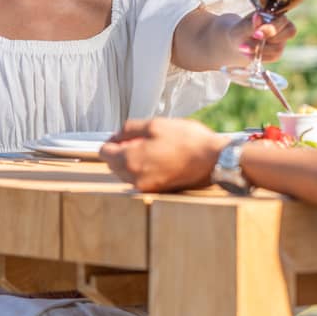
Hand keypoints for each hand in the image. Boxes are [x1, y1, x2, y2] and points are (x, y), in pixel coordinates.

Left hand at [100, 118, 226, 191]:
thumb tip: (115, 136)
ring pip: (126, 172)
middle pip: (113, 163)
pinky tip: (162, 159)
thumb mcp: (155, 124)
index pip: (104, 151)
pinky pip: (140, 178)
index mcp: (129, 160)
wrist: (212, 160)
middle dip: (123, 150)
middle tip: (146, 139)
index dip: (114, 139)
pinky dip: (145, 169)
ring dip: (134, 160)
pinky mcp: (156, 191)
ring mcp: (145, 187)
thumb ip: (129, 129)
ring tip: (156, 149)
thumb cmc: (187, 140)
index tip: (128, 134)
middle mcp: (133, 178)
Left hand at [229, 11, 296, 63]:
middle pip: (289, 32)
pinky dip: (260, 56)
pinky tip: (248, 54)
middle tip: (252, 40)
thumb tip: (258, 16)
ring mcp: (282, 41)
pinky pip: (273, 57)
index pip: (283, 20)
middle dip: (269, 38)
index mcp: (276, 15)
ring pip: (279, 48)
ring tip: (244, 48)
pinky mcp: (277, 53)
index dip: (272, 28)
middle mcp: (283, 27)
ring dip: (261, 49)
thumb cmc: (241, 30)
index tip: (255, 34)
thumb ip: (251, 24)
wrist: (238, 42)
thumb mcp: (243, 26)